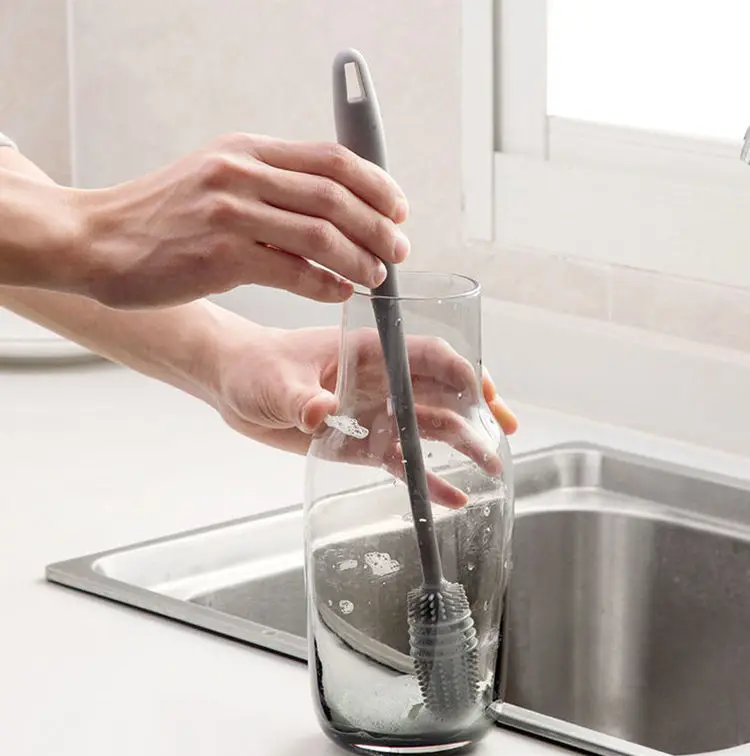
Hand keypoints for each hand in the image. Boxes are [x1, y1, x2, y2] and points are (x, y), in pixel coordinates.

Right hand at [72, 133, 409, 308]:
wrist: (96, 240)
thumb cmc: (160, 217)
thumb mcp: (216, 180)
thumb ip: (269, 187)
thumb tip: (331, 212)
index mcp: (246, 150)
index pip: (332, 158)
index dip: (376, 184)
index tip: (399, 207)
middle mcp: (242, 172)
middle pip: (336, 194)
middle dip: (379, 225)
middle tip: (400, 250)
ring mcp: (230, 212)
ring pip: (321, 233)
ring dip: (360, 258)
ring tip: (377, 277)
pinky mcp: (220, 254)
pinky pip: (292, 271)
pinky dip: (325, 284)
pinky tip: (339, 292)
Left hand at [212, 322, 517, 508]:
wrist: (233, 386)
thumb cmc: (255, 366)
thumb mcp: (276, 380)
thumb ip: (300, 398)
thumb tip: (322, 413)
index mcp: (367, 351)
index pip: (426, 355)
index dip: (460, 371)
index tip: (483, 392)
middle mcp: (380, 381)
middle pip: (440, 392)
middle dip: (476, 410)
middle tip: (502, 433)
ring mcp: (375, 413)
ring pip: (428, 428)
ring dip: (461, 445)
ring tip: (490, 469)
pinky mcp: (362, 443)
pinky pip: (402, 461)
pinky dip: (425, 478)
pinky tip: (450, 496)